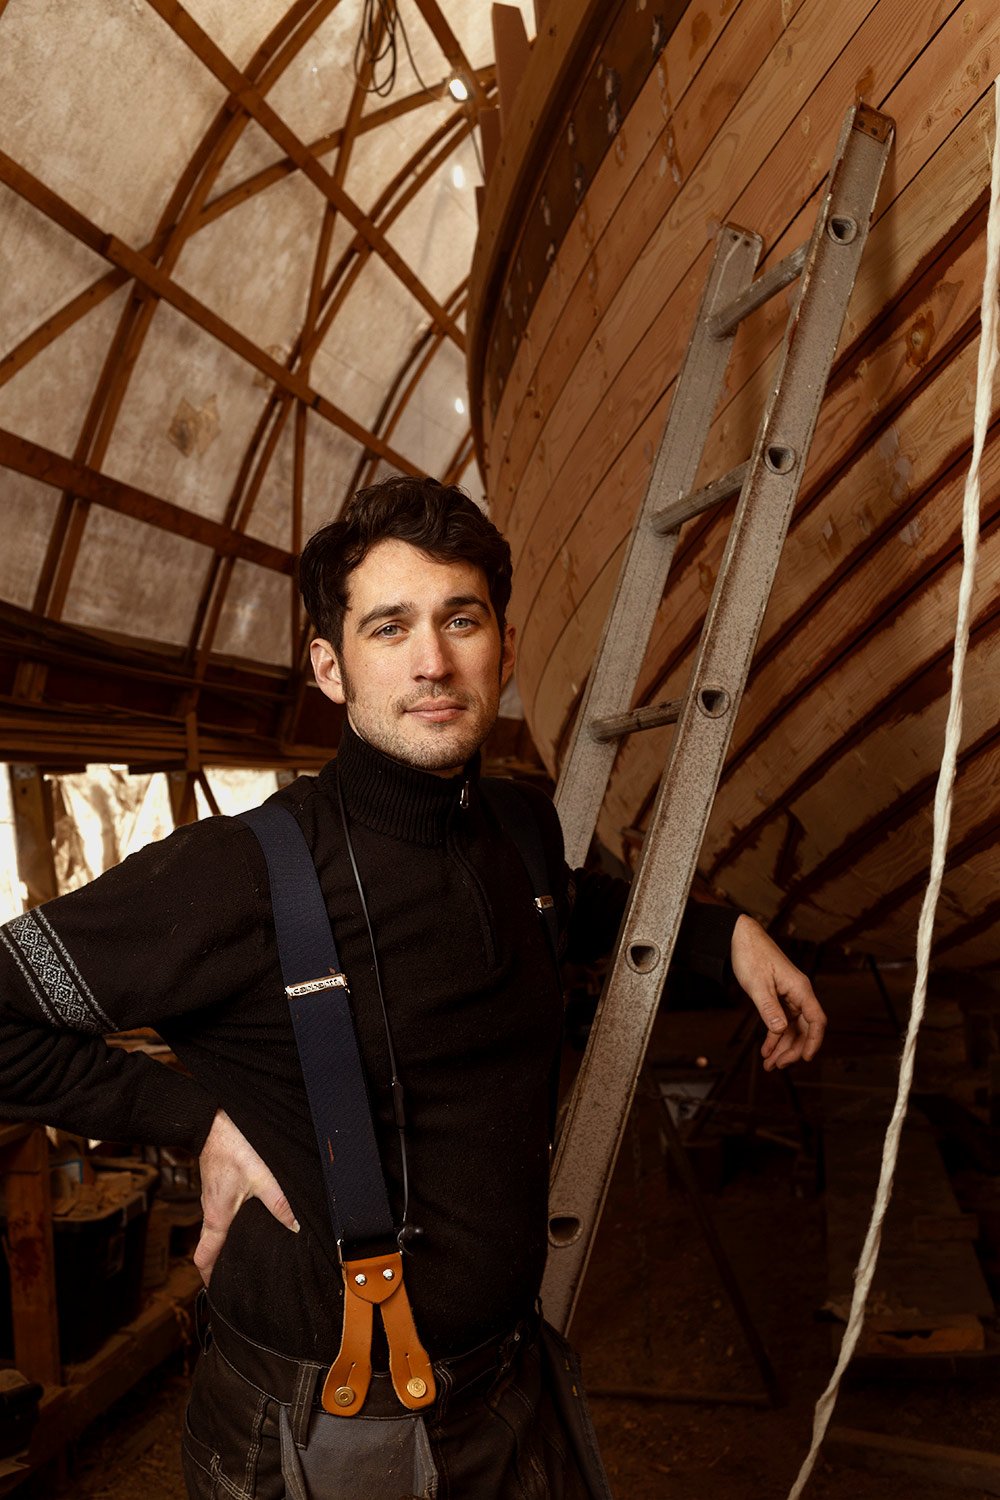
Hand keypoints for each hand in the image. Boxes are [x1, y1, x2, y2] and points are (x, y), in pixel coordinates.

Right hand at [194, 1110, 298, 1284]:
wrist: (214, 1123)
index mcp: (217, 1218)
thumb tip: (295, 1228)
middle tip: (238, 1278)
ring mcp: (211, 1201)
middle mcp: (210, 1213)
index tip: (218, 1292)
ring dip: (226, 1245)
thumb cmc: (234, 1150)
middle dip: (221, 1266)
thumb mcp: (262, 1177)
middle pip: (210, 1248)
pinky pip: (220, 1216)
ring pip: (216, 1232)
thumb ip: (279, 1203)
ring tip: (247, 1255)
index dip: (209, 1278)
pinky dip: (229, 1227)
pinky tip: (248, 1224)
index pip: (204, 1258)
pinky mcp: (217, 1190)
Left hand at [729, 914, 825, 1070]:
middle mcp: (798, 994)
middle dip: (793, 1049)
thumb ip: (769, 1008)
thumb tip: (780, 1030)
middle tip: (777, 1065)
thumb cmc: (751, 954)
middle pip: (804, 1029)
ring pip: (792, 1028)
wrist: (740, 937)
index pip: (816, 1020)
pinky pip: (781, 1022)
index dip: (814, 1041)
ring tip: (769, 1064)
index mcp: (800, 989)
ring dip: (782, 1047)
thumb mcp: (757, 984)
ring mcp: (789, 997)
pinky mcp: (778, 998)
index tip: (806, 1059)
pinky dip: (774, 1037)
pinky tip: (766, 1050)